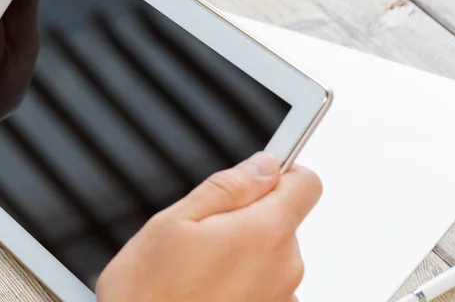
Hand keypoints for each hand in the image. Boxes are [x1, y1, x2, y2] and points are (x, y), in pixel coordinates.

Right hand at [97, 153, 321, 301]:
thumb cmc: (149, 292)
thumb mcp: (174, 221)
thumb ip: (228, 187)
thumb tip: (263, 166)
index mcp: (264, 233)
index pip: (305, 184)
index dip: (280, 175)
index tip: (255, 180)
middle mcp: (284, 268)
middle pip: (283, 221)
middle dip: (249, 218)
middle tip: (205, 235)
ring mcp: (281, 299)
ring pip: (271, 254)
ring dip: (245, 254)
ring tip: (201, 269)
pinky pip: (266, 285)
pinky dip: (244, 282)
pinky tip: (209, 290)